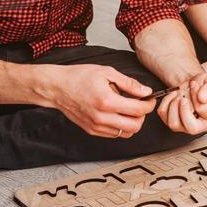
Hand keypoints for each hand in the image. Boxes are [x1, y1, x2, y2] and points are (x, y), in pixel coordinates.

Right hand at [41, 64, 155, 137]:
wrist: (57, 88)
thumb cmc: (79, 77)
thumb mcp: (107, 72)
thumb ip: (129, 83)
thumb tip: (145, 91)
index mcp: (107, 101)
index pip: (138, 110)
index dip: (149, 105)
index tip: (150, 99)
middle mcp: (102, 117)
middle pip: (135, 126)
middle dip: (143, 116)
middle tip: (141, 105)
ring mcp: (96, 126)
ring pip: (126, 133)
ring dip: (132, 123)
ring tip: (128, 109)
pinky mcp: (92, 130)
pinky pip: (114, 134)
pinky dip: (121, 126)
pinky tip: (117, 114)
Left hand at [155, 72, 206, 134]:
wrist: (192, 85)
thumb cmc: (203, 86)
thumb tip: (202, 98)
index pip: (203, 111)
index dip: (196, 96)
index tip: (195, 86)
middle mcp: (200, 125)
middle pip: (191, 128)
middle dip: (184, 110)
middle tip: (183, 98)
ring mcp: (185, 126)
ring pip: (174, 124)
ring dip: (173, 105)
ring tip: (178, 95)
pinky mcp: (172, 121)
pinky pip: (163, 114)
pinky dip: (165, 102)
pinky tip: (173, 95)